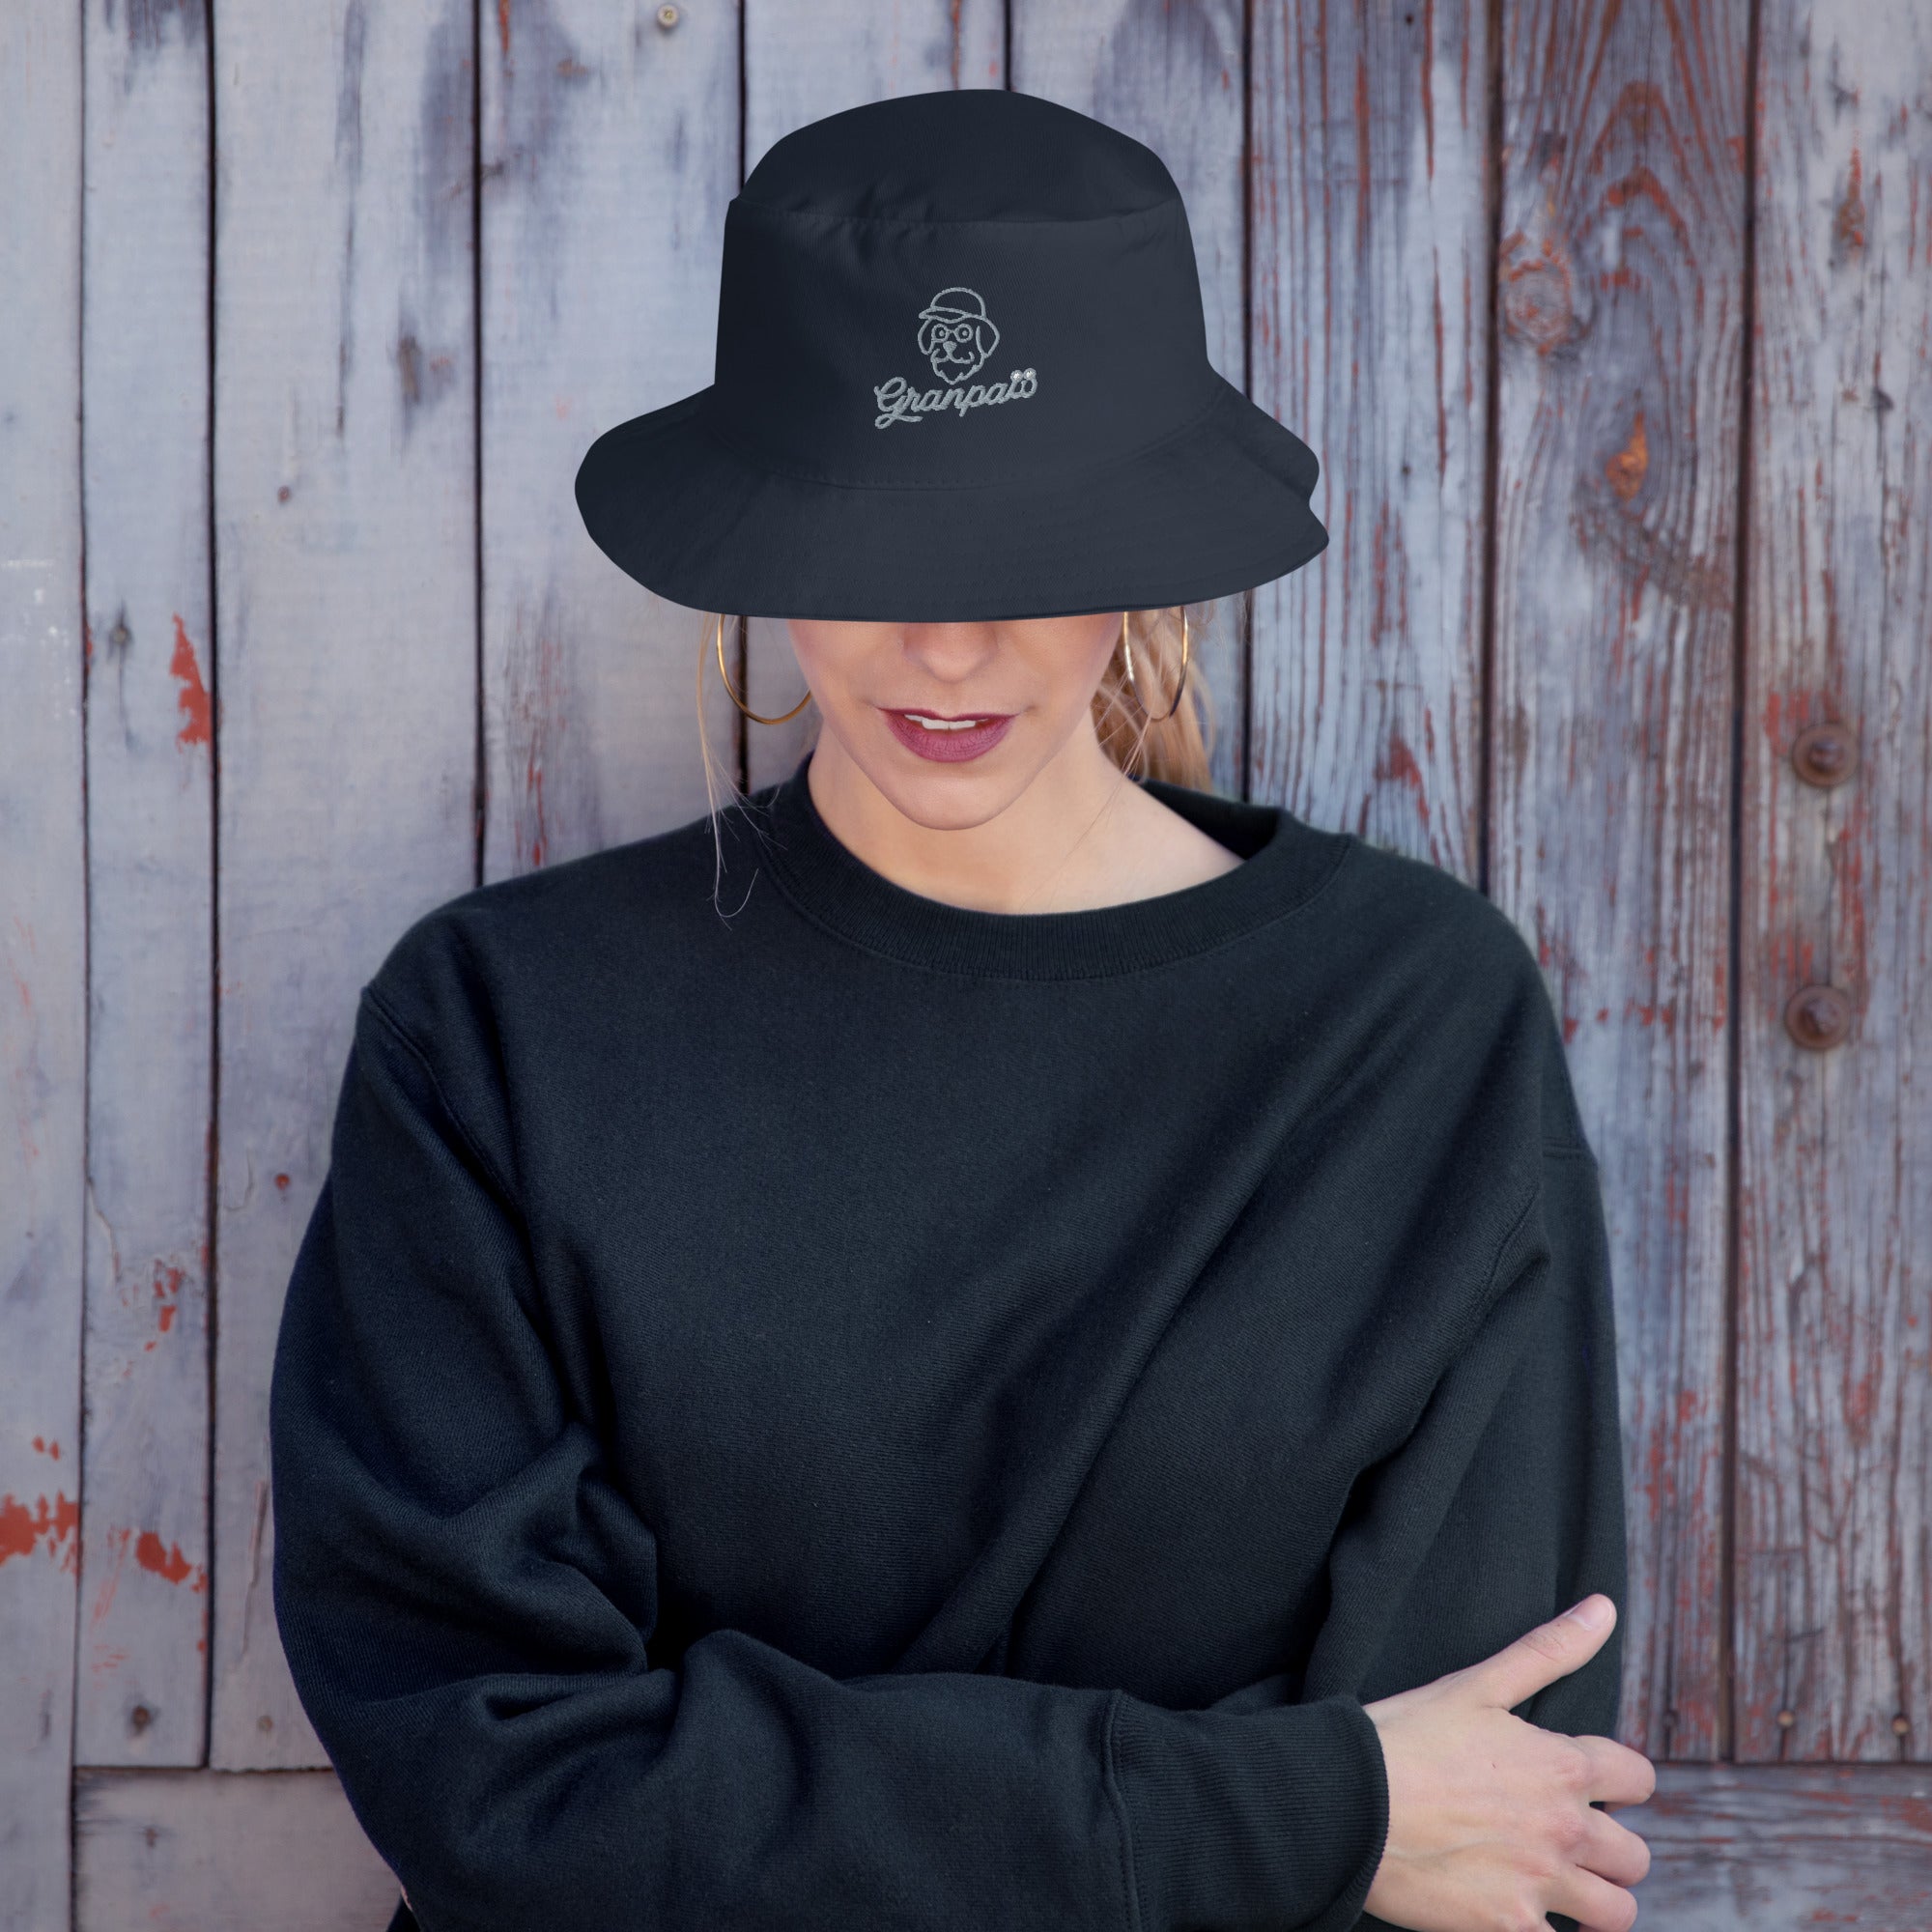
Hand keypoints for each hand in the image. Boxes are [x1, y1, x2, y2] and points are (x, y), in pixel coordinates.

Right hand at [1360, 1594, 1655, 1931]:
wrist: (1347, 1803)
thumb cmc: (1406, 1736)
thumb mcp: (1477, 1685)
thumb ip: (1548, 1650)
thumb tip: (1604, 1608)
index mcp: (1562, 1765)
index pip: (1638, 1779)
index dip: (1618, 1782)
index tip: (1589, 1786)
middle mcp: (1564, 1828)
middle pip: (1635, 1856)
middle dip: (1609, 1849)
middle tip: (1565, 1840)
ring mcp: (1540, 1885)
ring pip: (1616, 1912)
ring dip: (1596, 1900)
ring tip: (1558, 1888)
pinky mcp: (1509, 1929)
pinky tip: (1518, 1913)